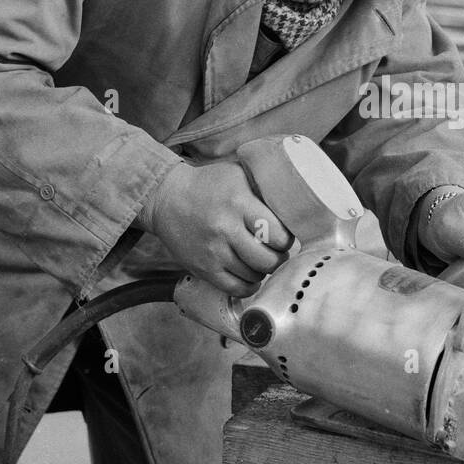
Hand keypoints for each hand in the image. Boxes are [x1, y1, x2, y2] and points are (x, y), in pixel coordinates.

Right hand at [141, 162, 291, 296]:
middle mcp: (225, 229)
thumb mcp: (238, 174)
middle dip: (279, 257)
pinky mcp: (203, 268)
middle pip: (268, 259)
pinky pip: (236, 288)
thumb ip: (264, 187)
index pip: (278, 234)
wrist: (167, 199)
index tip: (284, 235)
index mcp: (238, 203)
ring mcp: (213, 252)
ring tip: (262, 258)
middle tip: (276, 250)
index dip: (287, 239)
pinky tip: (250, 274)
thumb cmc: (209, 185)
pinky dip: (249, 285)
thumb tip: (297, 205)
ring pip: (254, 275)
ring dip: (264, 270)